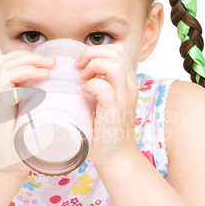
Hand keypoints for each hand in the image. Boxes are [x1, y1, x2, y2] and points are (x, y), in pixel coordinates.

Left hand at [0, 50, 55, 176]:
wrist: (2, 162)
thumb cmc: (16, 156)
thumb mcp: (28, 147)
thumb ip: (39, 133)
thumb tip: (58, 118)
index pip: (6, 87)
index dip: (26, 81)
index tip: (46, 81)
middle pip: (5, 68)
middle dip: (29, 61)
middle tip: (51, 65)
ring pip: (5, 62)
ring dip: (26, 58)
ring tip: (48, 62)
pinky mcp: (1, 90)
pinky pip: (8, 67)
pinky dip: (24, 60)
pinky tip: (40, 65)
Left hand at [74, 44, 139, 167]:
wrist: (115, 155)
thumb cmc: (105, 128)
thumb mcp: (105, 100)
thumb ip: (99, 84)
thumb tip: (76, 72)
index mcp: (127, 81)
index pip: (118, 50)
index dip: (97, 51)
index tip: (82, 66)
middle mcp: (129, 86)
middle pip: (116, 51)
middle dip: (93, 54)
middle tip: (80, 69)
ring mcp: (123, 98)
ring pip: (114, 64)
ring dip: (93, 66)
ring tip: (83, 78)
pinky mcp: (114, 111)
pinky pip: (104, 88)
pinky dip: (91, 85)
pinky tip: (84, 92)